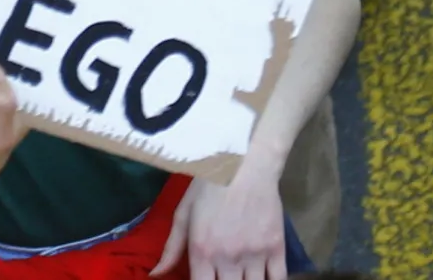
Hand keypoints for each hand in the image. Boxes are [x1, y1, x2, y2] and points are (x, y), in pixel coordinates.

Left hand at [152, 157, 286, 279]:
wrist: (246, 164)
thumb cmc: (210, 186)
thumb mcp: (184, 213)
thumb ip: (171, 248)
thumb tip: (156, 274)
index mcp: (202, 252)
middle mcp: (227, 259)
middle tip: (225, 276)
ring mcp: (254, 255)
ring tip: (241, 277)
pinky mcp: (276, 248)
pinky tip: (264, 279)